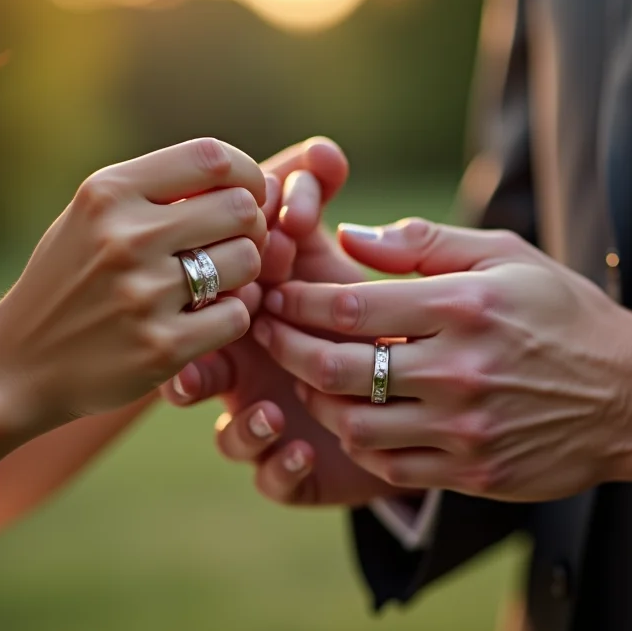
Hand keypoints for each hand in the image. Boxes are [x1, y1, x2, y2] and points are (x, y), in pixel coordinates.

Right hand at [0, 138, 267, 432]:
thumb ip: (162, 192)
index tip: (248, 196)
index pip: (212, 157)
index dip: (247, 174)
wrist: (17, 366)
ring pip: (246, 261)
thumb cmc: (70, 281)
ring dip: (243, 275)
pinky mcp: (161, 346)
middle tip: (232, 247)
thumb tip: (266, 181)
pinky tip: (201, 322)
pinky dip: (230, 318)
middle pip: (239, 208)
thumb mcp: (93, 217)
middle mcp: (125, 236)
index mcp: (107, 193)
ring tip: (213, 285)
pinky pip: (237, 316)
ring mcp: (143, 293)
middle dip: (249, 227)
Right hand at [161, 137, 405, 505]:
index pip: (216, 301)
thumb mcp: (332, 246)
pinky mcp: (295, 466)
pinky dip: (279, 466)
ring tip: (270, 415)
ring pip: (232, 435)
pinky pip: (272, 477)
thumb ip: (320, 198)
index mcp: (249, 316)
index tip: (271, 254)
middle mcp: (250, 370)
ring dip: (243, 427)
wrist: (427, 387)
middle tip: (222, 356)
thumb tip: (325, 153)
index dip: (232, 280)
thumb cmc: (359, 297)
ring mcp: (267, 417)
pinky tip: (302, 448)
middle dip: (206, 365)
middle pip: (204, 373)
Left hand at [252, 218, 631, 501]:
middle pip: (336, 368)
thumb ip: (426, 243)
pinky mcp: (472, 472)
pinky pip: (388, 466)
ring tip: (309, 377)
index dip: (295, 300)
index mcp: (464, 307)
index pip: (348, 305)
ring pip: (353, 424)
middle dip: (283, 349)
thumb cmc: (564, 315)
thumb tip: (352, 234)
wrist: (631, 396)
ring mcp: (464, 428)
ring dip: (318, 401)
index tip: (272, 293)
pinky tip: (355, 417)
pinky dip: (359, 443)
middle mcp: (460, 370)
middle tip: (266, 335)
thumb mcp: (507, 257)